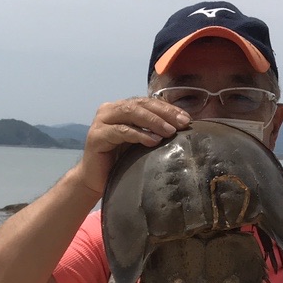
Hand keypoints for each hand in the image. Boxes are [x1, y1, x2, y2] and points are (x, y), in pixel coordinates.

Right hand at [75, 97, 190, 196]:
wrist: (95, 180)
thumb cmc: (119, 162)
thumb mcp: (139, 142)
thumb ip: (152, 131)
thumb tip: (181, 127)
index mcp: (121, 108)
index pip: (148, 102)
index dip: (168, 108)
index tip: (187, 118)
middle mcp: (109, 110)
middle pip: (140, 104)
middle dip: (164, 113)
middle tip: (182, 123)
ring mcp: (101, 121)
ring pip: (131, 113)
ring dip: (153, 121)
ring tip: (170, 131)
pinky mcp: (96, 136)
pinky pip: (121, 131)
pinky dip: (139, 134)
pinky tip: (153, 141)